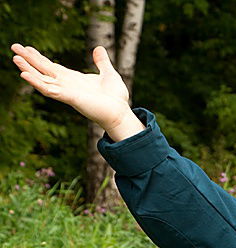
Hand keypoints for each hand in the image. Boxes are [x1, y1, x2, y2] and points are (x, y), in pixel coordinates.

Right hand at [10, 43, 143, 140]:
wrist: (121, 113)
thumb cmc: (115, 98)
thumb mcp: (109, 74)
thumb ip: (102, 62)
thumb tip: (98, 48)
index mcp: (73, 79)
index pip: (52, 66)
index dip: (39, 57)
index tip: (27, 48)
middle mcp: (67, 85)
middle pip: (43, 70)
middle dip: (28, 59)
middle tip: (14, 47)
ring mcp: (66, 92)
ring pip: (42, 79)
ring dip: (28, 69)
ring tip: (15, 58)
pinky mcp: (69, 98)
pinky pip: (49, 90)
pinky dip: (37, 82)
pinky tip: (25, 75)